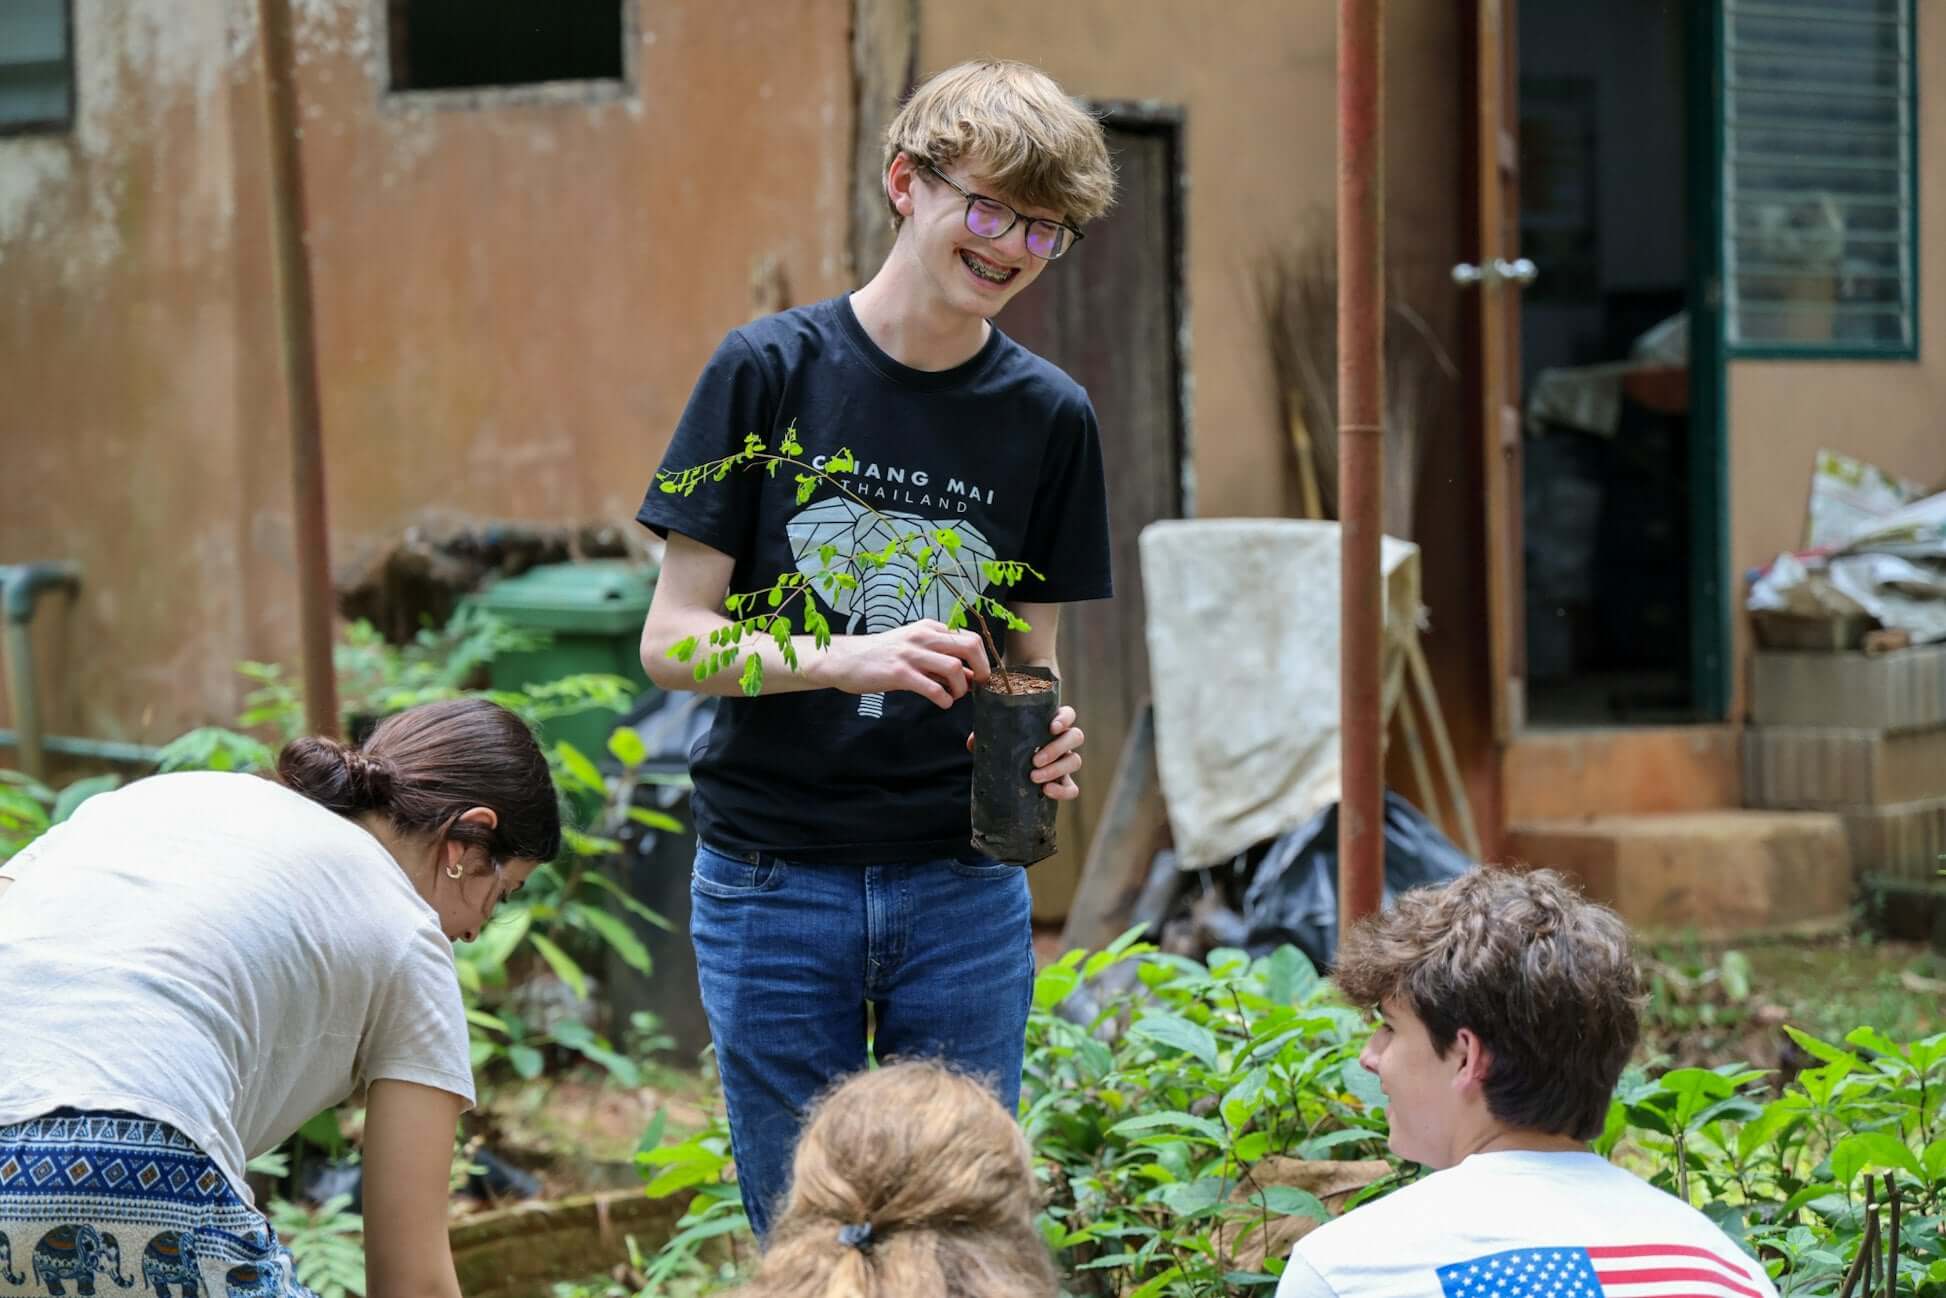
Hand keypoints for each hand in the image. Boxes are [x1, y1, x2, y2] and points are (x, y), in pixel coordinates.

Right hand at [821, 619, 989, 708]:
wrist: (845, 659)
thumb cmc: (882, 656)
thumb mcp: (914, 649)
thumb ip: (940, 660)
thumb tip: (971, 676)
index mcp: (929, 628)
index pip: (969, 637)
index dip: (982, 659)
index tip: (980, 676)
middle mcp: (923, 636)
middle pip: (969, 646)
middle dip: (981, 669)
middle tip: (978, 687)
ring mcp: (911, 654)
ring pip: (954, 667)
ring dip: (961, 688)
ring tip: (954, 696)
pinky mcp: (899, 673)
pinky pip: (932, 687)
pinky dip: (944, 699)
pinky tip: (941, 703)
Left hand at [967, 704, 1083, 800]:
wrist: (1008, 776)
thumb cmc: (1006, 749)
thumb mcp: (996, 740)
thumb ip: (986, 737)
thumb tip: (973, 742)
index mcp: (1049, 724)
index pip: (1068, 714)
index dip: (1064, 719)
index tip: (1052, 727)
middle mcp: (1062, 741)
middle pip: (1075, 736)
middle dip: (1057, 748)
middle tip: (1035, 760)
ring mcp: (1065, 762)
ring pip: (1075, 761)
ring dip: (1056, 769)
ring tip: (1034, 778)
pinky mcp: (1064, 783)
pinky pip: (1072, 788)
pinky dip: (1062, 791)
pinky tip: (1046, 791)